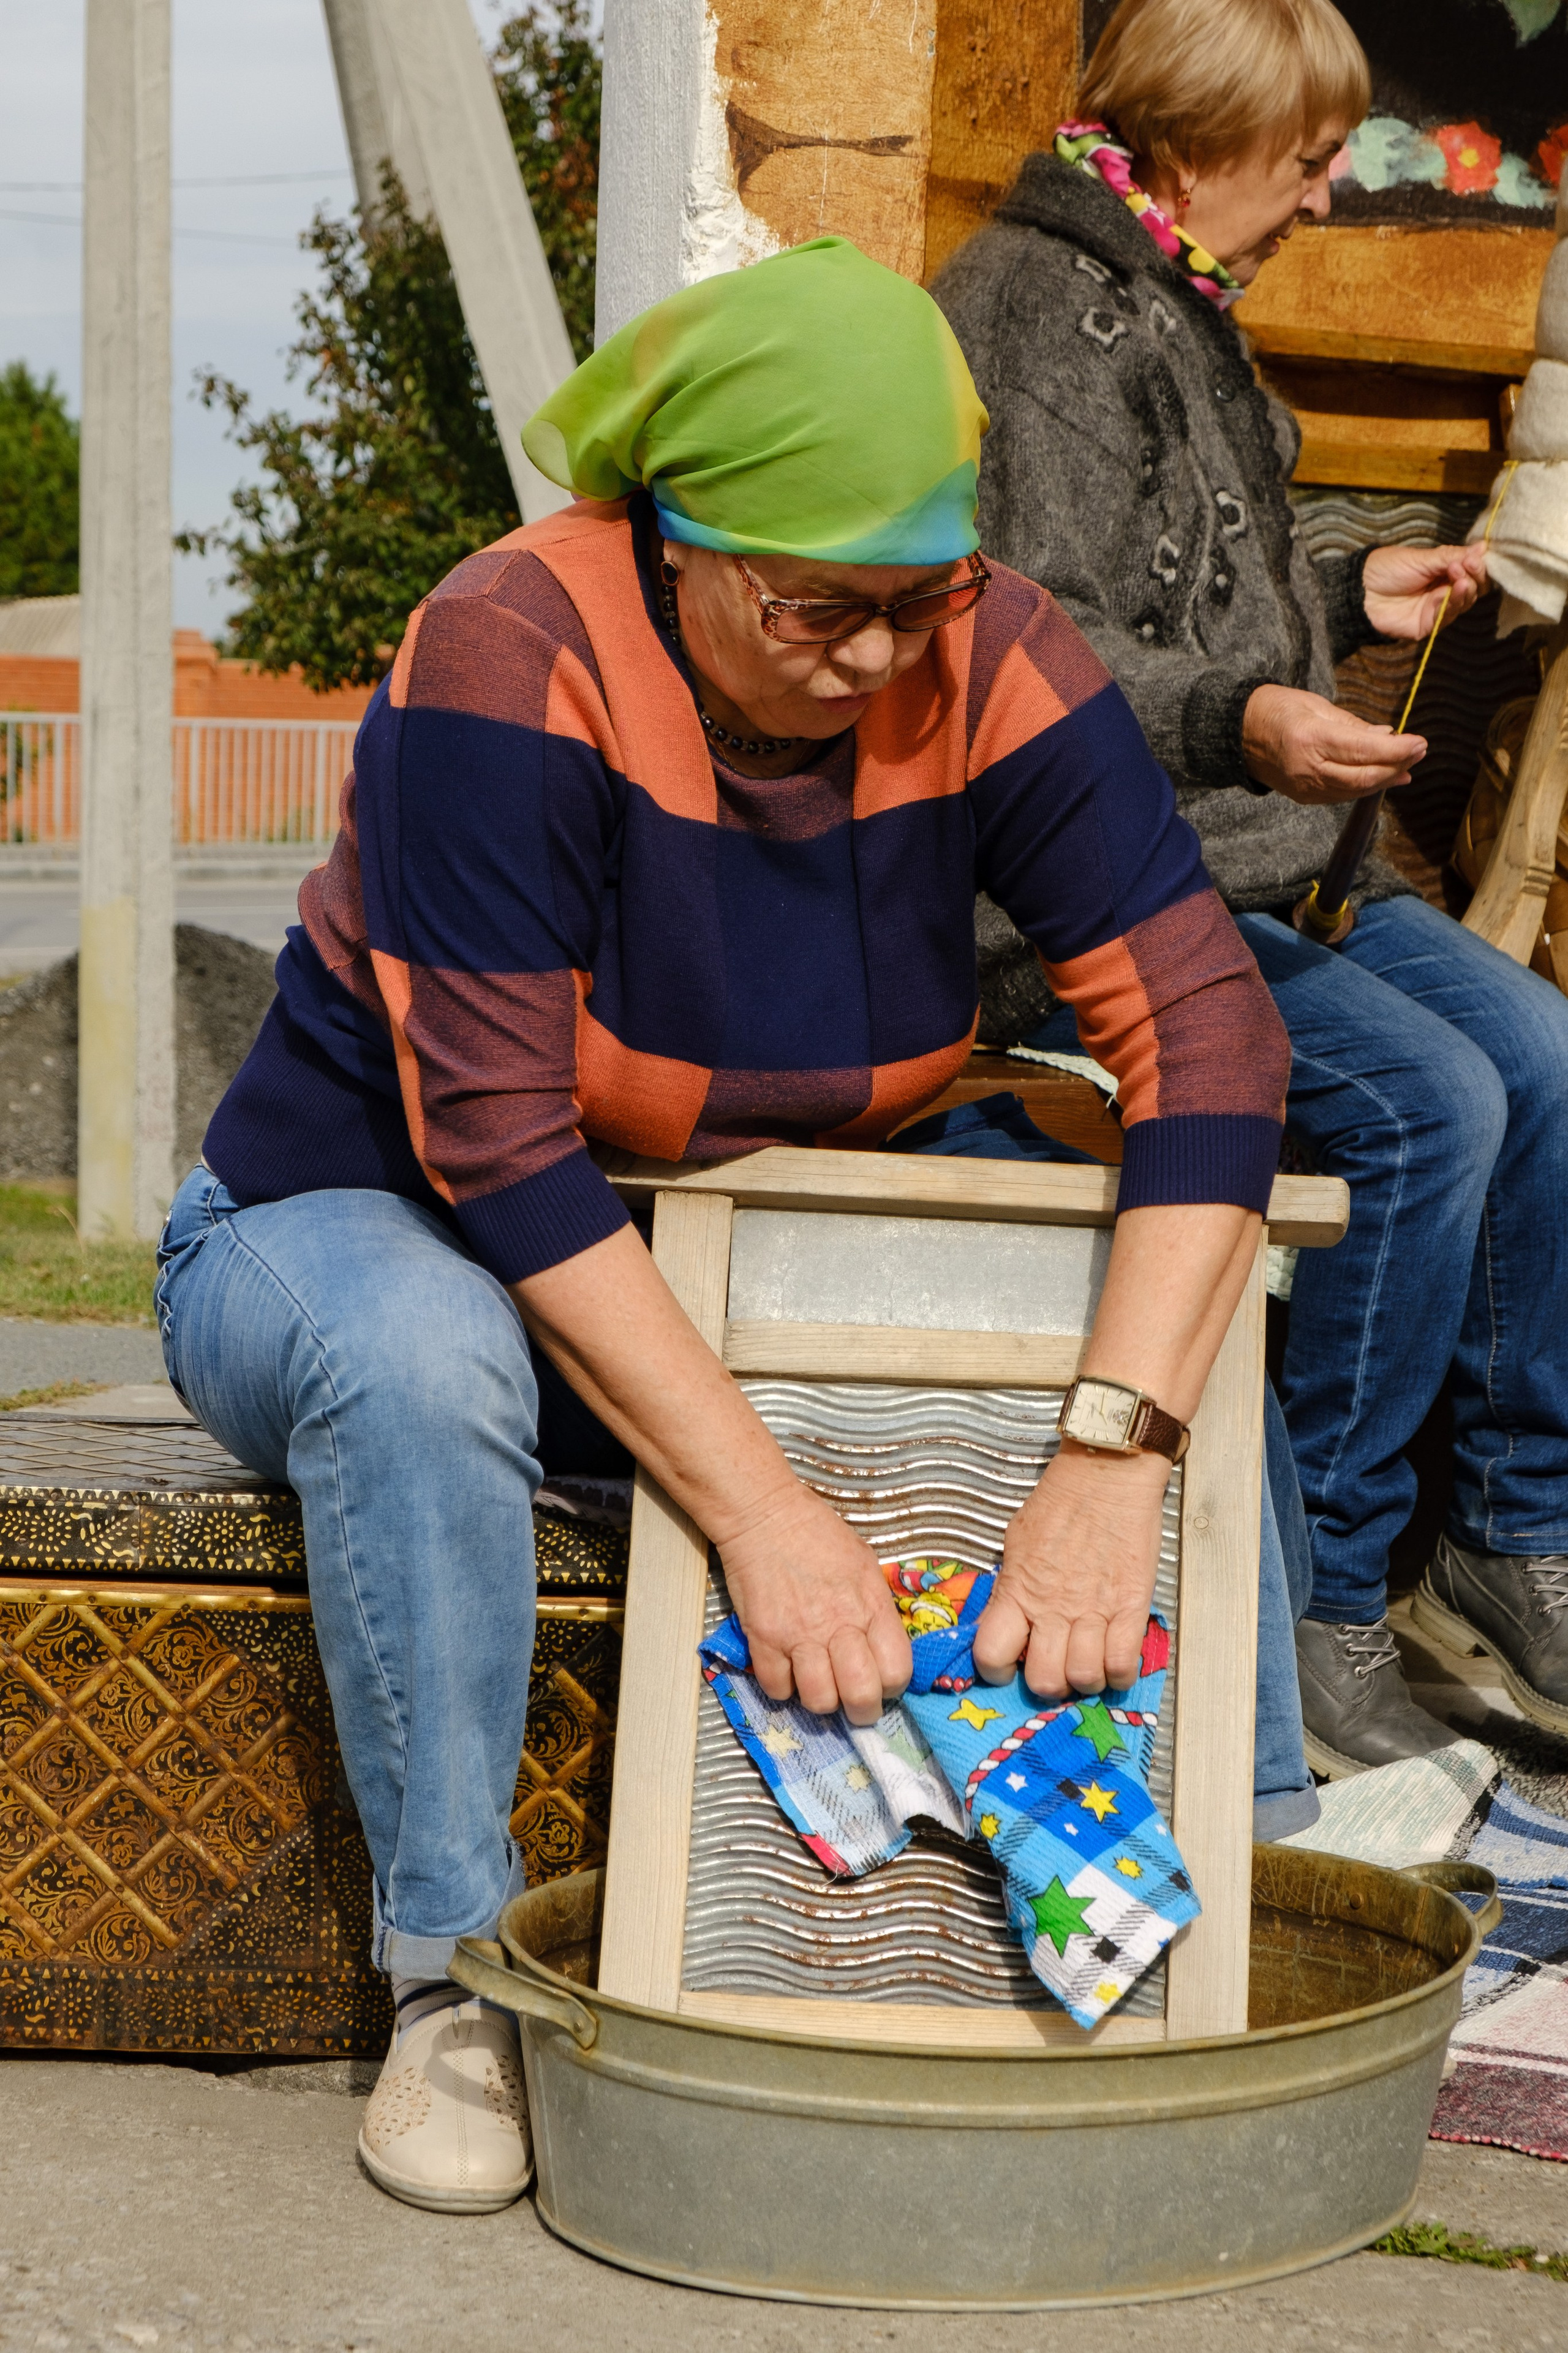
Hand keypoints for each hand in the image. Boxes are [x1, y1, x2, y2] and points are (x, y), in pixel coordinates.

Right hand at [718, 1484, 911, 1725]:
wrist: (765, 1516)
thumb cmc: (818, 1534)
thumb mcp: (865, 1563)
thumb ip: (876, 1607)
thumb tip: (883, 1646)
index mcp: (870, 1605)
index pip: (896, 1670)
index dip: (892, 1685)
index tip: (882, 1682)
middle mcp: (838, 1625)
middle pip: (861, 1696)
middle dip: (862, 1709)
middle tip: (855, 1703)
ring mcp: (798, 1635)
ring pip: (819, 1700)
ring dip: (821, 1701)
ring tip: (820, 1686)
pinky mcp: (763, 1638)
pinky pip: (777, 1688)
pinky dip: (783, 1688)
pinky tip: (787, 1670)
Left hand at [971, 1443, 1169, 1696]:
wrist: (1107, 1474)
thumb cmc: (1061, 1500)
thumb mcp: (1017, 1541)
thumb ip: (1012, 1584)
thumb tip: (1008, 1615)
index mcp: (1018, 1589)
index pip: (991, 1653)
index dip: (996, 1668)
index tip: (1008, 1663)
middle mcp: (1053, 1607)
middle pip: (1043, 1680)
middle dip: (1046, 1683)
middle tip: (1053, 1666)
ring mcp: (1094, 1610)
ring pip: (1083, 1678)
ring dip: (1083, 1680)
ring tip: (1085, 1662)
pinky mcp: (1131, 1606)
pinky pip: (1123, 1663)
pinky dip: (1118, 1673)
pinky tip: (1114, 1660)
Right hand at [1243, 683, 1424, 805]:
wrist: (1237, 734)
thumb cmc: (1277, 709)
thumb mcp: (1316, 705)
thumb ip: (1353, 724)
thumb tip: (1387, 735)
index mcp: (1311, 738)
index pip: (1364, 750)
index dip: (1397, 750)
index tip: (1420, 742)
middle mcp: (1308, 768)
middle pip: (1365, 777)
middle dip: (1398, 766)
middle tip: (1420, 752)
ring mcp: (1305, 787)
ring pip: (1357, 790)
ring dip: (1387, 779)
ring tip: (1408, 765)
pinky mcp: (1305, 797)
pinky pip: (1343, 795)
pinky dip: (1367, 787)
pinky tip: (1384, 778)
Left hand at [1362, 541, 1485, 640]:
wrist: (1360, 591)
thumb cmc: (1386, 569)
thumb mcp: (1422, 558)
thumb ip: (1452, 556)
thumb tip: (1483, 547)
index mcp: (1442, 572)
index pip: (1471, 571)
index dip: (1477, 565)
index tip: (1474, 558)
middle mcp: (1442, 591)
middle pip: (1472, 589)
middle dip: (1473, 577)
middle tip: (1464, 567)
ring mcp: (1435, 610)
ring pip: (1463, 604)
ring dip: (1464, 591)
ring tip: (1458, 579)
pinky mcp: (1426, 626)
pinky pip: (1445, 618)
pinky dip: (1449, 605)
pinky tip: (1446, 593)